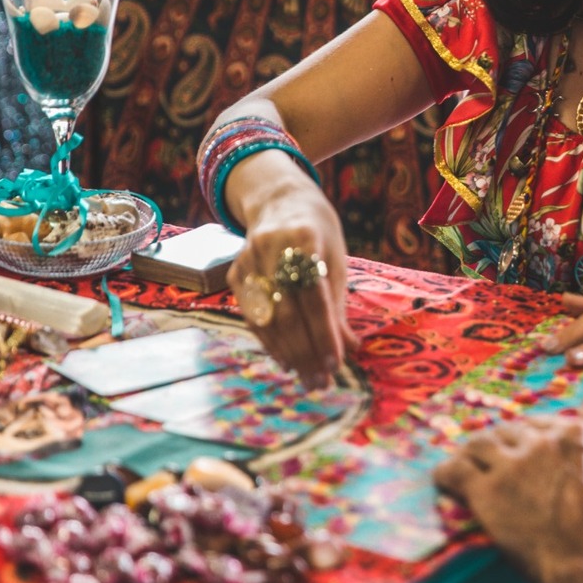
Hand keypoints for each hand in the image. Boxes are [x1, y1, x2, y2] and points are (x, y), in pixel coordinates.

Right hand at [227, 162, 354, 389]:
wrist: (279, 200)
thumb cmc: (317, 233)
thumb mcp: (335, 259)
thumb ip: (338, 305)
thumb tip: (349, 349)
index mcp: (305, 239)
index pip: (314, 296)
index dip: (323, 334)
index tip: (335, 365)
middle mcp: (271, 249)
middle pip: (287, 312)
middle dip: (305, 353)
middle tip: (321, 382)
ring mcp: (248, 261)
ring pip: (266, 319)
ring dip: (287, 354)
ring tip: (307, 378)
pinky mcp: (234, 273)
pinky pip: (252, 317)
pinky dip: (270, 342)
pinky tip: (286, 360)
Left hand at [434, 418, 582, 582]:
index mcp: (575, 435)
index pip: (539, 422)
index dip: (528, 438)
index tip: (522, 450)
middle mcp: (540, 442)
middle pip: (507, 431)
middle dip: (500, 445)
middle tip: (494, 463)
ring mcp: (511, 465)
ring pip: (478, 443)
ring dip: (472, 454)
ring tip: (468, 466)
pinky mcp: (486, 491)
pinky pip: (454, 471)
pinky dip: (446, 474)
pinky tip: (444, 480)